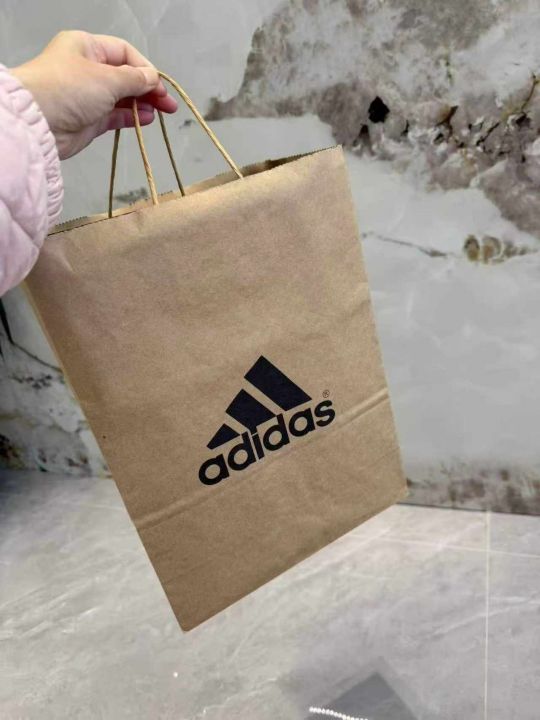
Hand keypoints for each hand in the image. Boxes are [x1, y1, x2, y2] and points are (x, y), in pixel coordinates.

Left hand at [11, 31, 177, 159]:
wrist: (39, 123)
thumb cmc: (69, 89)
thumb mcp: (108, 78)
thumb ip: (135, 79)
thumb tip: (152, 79)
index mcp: (87, 47)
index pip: (125, 53)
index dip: (145, 69)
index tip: (160, 86)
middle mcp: (87, 69)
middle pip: (125, 76)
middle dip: (148, 89)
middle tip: (169, 105)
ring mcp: (88, 96)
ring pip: (122, 97)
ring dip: (142, 104)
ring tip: (159, 113)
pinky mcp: (90, 119)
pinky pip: (116, 115)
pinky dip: (131, 117)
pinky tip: (146, 119)